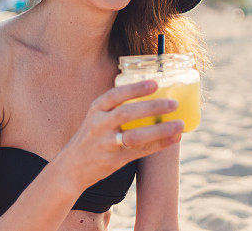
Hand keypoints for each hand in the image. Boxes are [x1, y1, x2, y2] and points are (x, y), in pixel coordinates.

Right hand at [56, 80, 183, 190]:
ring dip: (160, 130)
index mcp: (96, 110)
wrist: (71, 168)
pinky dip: (159, 145)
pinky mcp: (114, 161)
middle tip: (174, 104)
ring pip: (135, 136)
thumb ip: (116, 107)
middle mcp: (99, 125)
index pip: (115, 95)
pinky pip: (140, 152)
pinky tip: (174, 139)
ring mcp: (106, 144)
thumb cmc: (91, 136)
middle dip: (152, 107)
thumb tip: (152, 93)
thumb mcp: (96, 116)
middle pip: (126, 114)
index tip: (155, 83)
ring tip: (179, 125)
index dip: (135, 88)